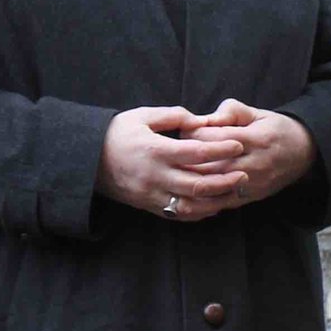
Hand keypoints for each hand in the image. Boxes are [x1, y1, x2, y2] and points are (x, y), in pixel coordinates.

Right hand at [97, 106, 247, 221]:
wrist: (87, 160)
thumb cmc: (117, 133)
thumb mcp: (142, 116)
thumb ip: (173, 116)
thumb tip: (200, 120)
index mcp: (155, 150)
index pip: (195, 153)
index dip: (220, 149)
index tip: (238, 144)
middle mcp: (155, 176)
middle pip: (198, 184)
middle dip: (225, 180)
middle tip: (244, 173)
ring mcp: (152, 194)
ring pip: (191, 205)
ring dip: (216, 200)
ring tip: (234, 192)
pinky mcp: (148, 206)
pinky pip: (179, 214)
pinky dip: (199, 212)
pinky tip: (214, 205)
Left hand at [185, 99, 315, 204]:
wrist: (304, 153)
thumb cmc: (275, 129)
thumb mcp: (257, 113)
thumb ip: (231, 111)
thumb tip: (207, 118)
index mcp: (254, 138)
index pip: (214, 138)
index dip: (193, 133)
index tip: (183, 130)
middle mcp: (253, 163)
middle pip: (210, 164)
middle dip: (187, 158)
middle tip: (173, 153)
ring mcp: (252, 183)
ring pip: (213, 186)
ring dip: (190, 181)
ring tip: (174, 172)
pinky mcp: (250, 197)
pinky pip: (221, 202)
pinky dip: (202, 201)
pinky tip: (185, 195)